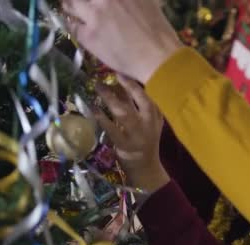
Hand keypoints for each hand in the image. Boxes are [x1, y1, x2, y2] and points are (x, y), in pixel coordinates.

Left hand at [62, 0, 182, 82]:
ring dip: (70, 6)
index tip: (94, 1)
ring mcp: (94, 15)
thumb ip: (130, 0)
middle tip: (78, 3)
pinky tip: (81, 31)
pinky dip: (75, 27)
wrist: (158, 57)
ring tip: (71, 10)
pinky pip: (73, 27)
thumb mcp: (147, 3)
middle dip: (78, 0)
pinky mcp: (88, 35)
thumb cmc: (160, 33)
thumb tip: (123, 3)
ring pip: (70, 4)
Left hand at [95, 76, 168, 191]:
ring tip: (98, 88)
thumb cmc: (146, 139)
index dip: (133, 83)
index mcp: (155, 115)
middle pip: (138, 100)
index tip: (120, 73)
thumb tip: (121, 81)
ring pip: (123, 112)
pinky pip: (111, 128)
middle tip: (108, 75)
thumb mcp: (149, 121)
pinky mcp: (124, 145)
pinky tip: (94, 108)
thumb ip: (140, 104)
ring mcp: (137, 134)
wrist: (146, 166)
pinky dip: (102, 117)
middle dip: (123, 87)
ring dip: (109, 98)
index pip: (147, 95)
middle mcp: (148, 123)